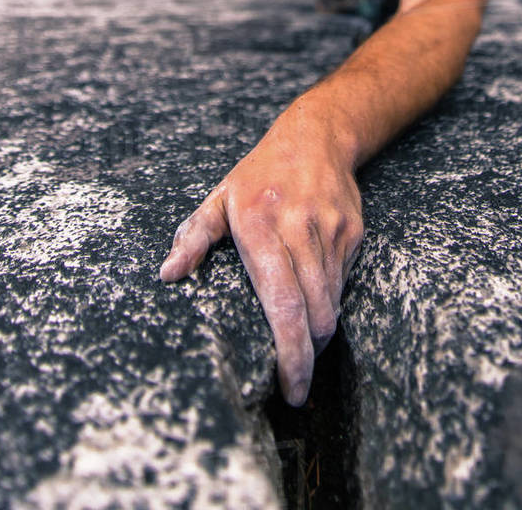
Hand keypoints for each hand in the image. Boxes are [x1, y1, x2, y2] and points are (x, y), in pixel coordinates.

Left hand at [159, 111, 362, 405]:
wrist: (315, 137)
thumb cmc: (259, 174)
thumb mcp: (220, 198)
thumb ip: (194, 236)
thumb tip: (169, 274)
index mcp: (259, 225)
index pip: (281, 301)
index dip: (289, 350)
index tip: (289, 385)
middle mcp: (299, 228)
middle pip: (313, 312)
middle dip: (307, 356)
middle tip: (296, 384)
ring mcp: (330, 230)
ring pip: (331, 301)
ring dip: (318, 331)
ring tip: (303, 346)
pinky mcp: (352, 232)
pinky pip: (343, 281)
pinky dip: (330, 300)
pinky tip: (315, 300)